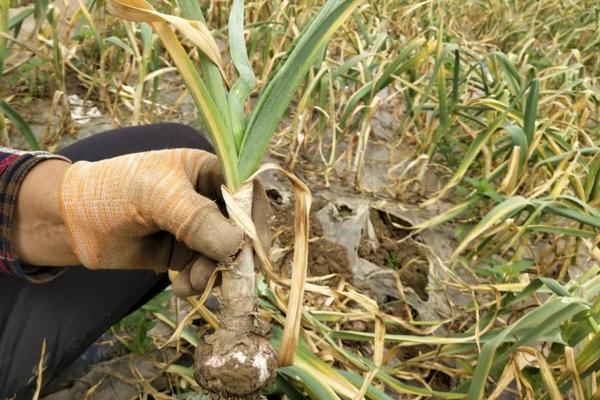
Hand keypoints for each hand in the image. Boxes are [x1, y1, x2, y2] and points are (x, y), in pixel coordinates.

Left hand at [57, 149, 269, 294]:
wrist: (72, 221)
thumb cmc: (115, 191)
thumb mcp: (160, 197)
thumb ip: (199, 220)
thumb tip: (238, 248)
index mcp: (208, 172)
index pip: (247, 194)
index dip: (254, 221)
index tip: (251, 248)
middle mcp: (208, 200)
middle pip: (239, 230)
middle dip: (231, 255)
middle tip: (223, 275)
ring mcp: (196, 229)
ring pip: (224, 256)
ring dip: (212, 273)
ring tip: (189, 283)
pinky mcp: (182, 253)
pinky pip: (205, 271)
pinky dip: (199, 282)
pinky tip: (181, 287)